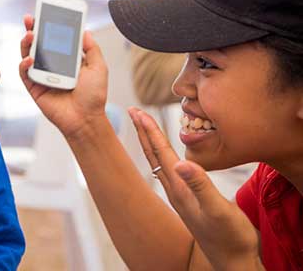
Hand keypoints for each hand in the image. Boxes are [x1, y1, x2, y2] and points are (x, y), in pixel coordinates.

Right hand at [18, 15, 108, 137]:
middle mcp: (53, 66)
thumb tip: (85, 30)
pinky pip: (24, 73)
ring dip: (26, 43)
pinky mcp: (34, 88)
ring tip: (30, 34)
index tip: (47, 13)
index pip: (56, 38)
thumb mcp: (99, 67)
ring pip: (28, 55)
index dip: (50, 26)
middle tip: (30, 18)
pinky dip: (24, 64)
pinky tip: (29, 59)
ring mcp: (42, 76)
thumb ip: (91, 48)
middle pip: (39, 44)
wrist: (86, 119)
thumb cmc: (94, 97)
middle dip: (33, 29)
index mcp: (67, 60)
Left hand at [128, 108, 263, 269]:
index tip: (138, 111)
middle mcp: (175, 190)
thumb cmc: (230, 238)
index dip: (151, 130)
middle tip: (132, 110)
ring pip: (159, 162)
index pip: (162, 153)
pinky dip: (163, 157)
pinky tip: (165, 157)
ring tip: (143, 126)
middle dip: (144, 131)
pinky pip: (168, 172)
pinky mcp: (187, 202)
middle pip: (155, 154)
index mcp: (180, 188)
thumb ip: (201, 186)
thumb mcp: (218, 210)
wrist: (233, 262)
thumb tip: (182, 162)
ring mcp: (180, 196)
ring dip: (151, 142)